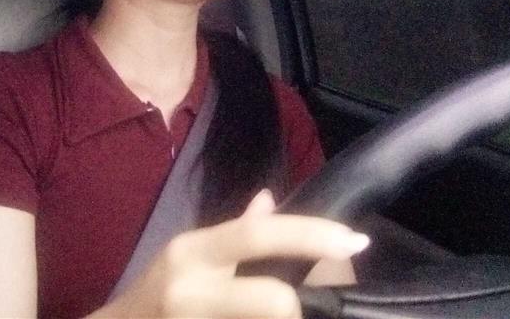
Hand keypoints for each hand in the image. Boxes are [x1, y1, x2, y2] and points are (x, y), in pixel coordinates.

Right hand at [91, 189, 368, 318]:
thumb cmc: (155, 294)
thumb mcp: (188, 255)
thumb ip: (234, 233)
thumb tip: (270, 200)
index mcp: (193, 252)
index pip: (257, 236)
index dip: (310, 235)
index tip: (355, 240)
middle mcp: (191, 289)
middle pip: (274, 302)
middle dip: (299, 308)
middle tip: (313, 307)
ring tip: (289, 311)